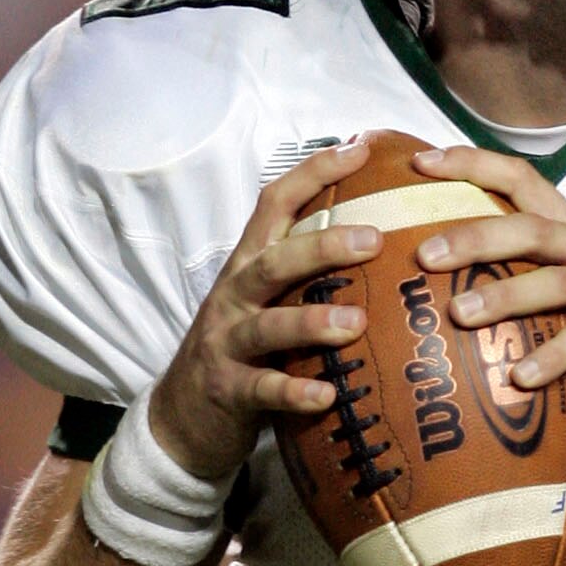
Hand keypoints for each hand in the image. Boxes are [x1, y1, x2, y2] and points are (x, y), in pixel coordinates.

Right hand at [149, 138, 380, 480]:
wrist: (183, 417)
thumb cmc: (245, 351)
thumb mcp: (268, 301)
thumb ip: (308, 273)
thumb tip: (383, 238)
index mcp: (248, 265)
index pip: (276, 204)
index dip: (314, 173)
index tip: (360, 148)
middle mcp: (235, 296)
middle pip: (274, 260)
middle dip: (321, 247)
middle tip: (374, 239)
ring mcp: (228, 343)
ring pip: (267, 325)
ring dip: (311, 322)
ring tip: (356, 323)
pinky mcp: (229, 391)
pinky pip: (263, 390)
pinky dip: (295, 392)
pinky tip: (328, 395)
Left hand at [410, 144, 565, 412]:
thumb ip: (527, 263)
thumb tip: (446, 268)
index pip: (521, 178)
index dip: (472, 164)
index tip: (421, 162)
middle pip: (530, 230)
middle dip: (474, 238)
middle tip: (425, 255)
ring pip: (554, 282)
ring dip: (504, 297)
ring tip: (459, 314)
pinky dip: (551, 358)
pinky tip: (519, 378)